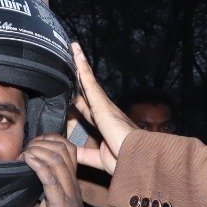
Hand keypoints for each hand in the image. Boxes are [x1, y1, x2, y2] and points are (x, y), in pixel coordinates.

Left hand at [23, 134, 110, 206]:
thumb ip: (30, 199)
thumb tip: (11, 191)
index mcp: (67, 183)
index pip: (65, 149)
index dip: (48, 140)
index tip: (30, 146)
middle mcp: (70, 184)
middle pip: (62, 148)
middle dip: (40, 142)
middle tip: (25, 149)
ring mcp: (68, 193)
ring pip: (57, 159)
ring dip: (37, 151)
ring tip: (23, 154)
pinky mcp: (62, 205)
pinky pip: (52, 179)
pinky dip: (38, 165)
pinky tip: (26, 160)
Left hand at [68, 43, 134, 174]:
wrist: (137, 157)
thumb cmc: (124, 159)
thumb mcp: (97, 158)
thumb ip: (83, 154)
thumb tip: (69, 152)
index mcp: (103, 123)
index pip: (86, 107)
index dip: (78, 97)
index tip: (70, 89)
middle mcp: (104, 110)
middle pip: (87, 88)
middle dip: (80, 75)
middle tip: (72, 58)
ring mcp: (103, 104)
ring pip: (88, 80)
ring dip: (80, 64)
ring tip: (73, 48)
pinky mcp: (101, 102)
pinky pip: (89, 81)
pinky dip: (82, 67)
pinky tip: (76, 54)